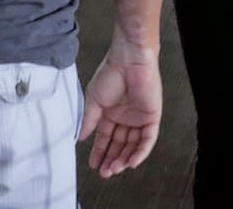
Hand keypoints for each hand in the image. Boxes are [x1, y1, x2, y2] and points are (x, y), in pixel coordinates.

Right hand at [78, 35, 162, 177]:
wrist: (128, 60)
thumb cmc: (110, 74)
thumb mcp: (93, 101)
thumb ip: (89, 121)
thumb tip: (81, 138)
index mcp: (110, 113)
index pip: (105, 138)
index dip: (99, 152)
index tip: (93, 165)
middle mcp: (125, 117)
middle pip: (119, 145)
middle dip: (111, 159)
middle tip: (105, 172)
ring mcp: (139, 118)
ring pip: (132, 145)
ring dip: (124, 159)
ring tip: (114, 169)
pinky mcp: (152, 117)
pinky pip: (147, 139)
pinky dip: (140, 152)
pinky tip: (131, 162)